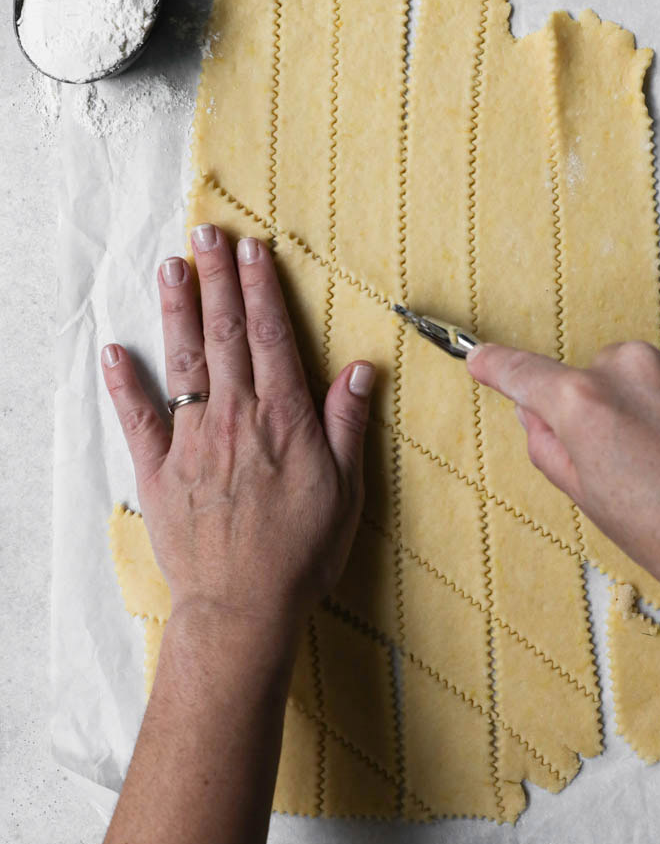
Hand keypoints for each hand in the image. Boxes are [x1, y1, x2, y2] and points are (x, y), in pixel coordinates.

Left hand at [101, 223, 373, 634]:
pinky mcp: (158, 472)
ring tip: (170, 268)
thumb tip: (361, 369)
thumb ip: (347, 425)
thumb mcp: (346, 491)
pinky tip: (114, 350)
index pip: (270, 338)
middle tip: (206, 234)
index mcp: (284, 420)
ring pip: (183, 364)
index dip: (260, 290)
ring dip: (176, 312)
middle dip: (216, 281)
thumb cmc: (301, 554)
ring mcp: (192, 443)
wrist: (243, 608)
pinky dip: (123, 384)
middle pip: (224, 336)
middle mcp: (235, 420)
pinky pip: (138, 419)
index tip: (252, 251)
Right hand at [467, 340, 659, 597]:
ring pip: (649, 377)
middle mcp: (634, 370)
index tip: (482, 359)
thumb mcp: (588, 499)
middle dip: (600, 406)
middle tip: (624, 462)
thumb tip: (536, 414)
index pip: (523, 371)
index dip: (497, 367)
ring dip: (652, 407)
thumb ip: (548, 445)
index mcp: (585, 403)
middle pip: (595, 374)